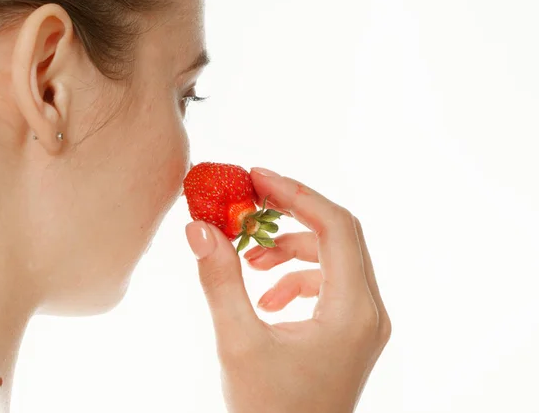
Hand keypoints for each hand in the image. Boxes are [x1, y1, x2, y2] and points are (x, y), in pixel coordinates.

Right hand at [185, 167, 390, 412]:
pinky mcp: (351, 333)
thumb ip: (219, 280)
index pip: (335, 227)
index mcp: (353, 312)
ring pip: (334, 258)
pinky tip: (267, 296)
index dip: (295, 194)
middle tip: (250, 204)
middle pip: (339, 235)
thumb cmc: (269, 412)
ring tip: (252, 259)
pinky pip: (330, 284)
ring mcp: (364, 324)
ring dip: (292, 248)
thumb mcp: (239, 343)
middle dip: (292, 214)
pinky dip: (298, 277)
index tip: (256, 178)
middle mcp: (370, 313)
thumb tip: (198, 228)